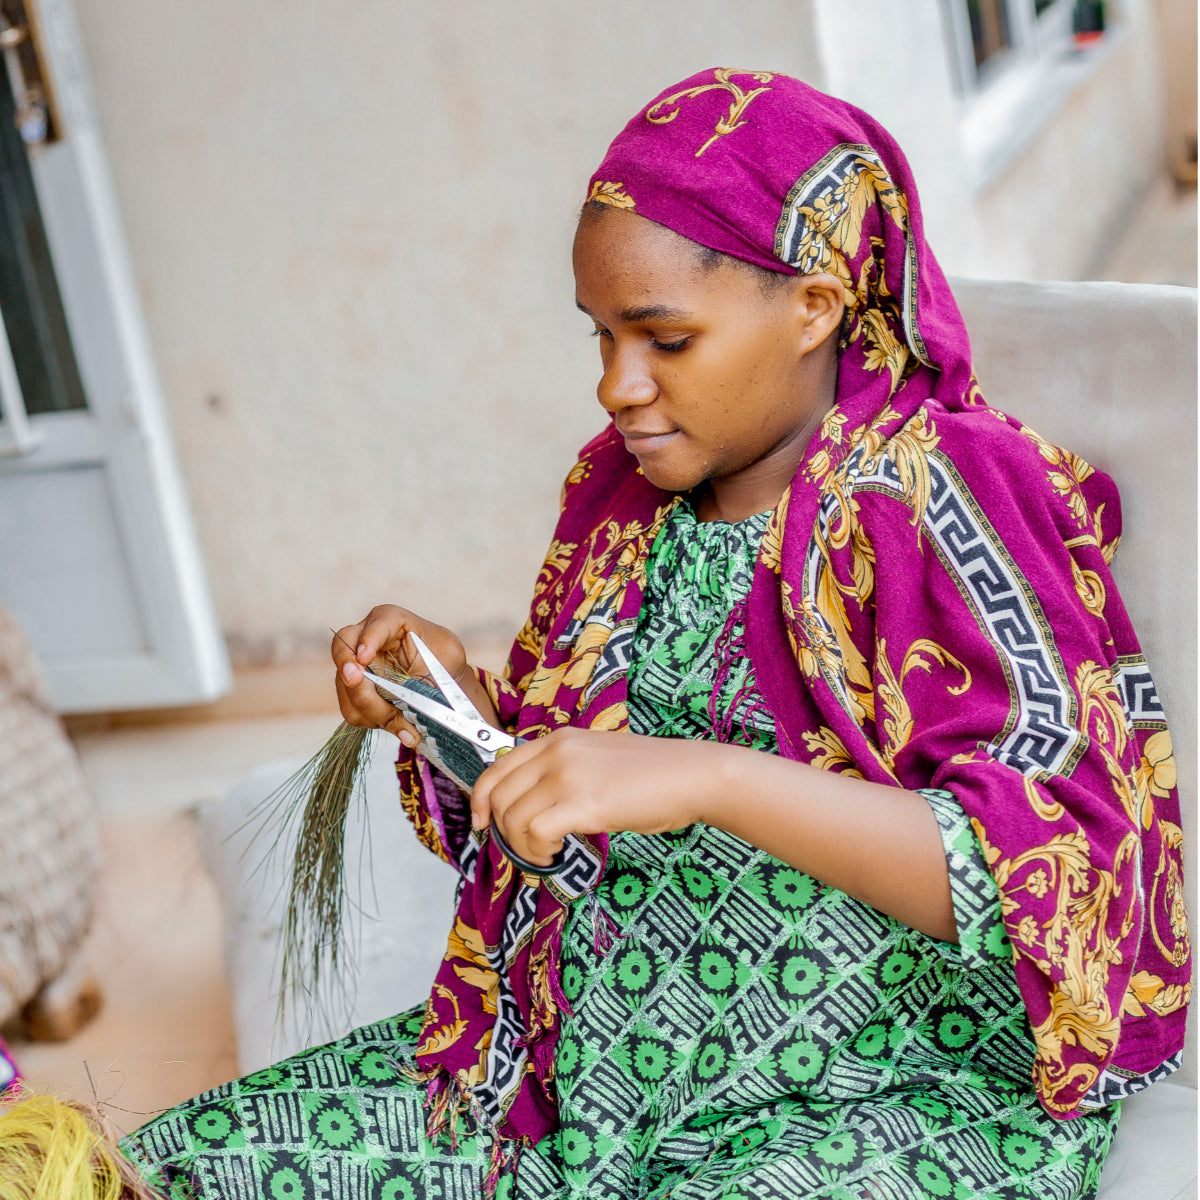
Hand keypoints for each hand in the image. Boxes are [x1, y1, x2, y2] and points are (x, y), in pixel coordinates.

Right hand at [332, 605, 471, 743]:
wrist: (440, 672)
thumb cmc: (442, 656)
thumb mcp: (447, 657)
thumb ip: (432, 675)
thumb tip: (417, 709)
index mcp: (391, 620)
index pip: (376, 624)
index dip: (368, 640)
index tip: (364, 658)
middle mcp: (365, 637)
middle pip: (346, 652)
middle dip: (350, 672)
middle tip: (357, 683)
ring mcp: (354, 663)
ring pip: (348, 689)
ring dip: (373, 710)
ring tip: (406, 727)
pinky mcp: (352, 689)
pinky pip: (353, 709)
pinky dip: (374, 721)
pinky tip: (397, 724)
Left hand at [470, 729, 728, 866]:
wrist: (691, 775)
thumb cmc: (650, 775)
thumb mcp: (596, 759)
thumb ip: (562, 771)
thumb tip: (531, 805)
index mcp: (557, 739)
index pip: (497, 767)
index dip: (481, 799)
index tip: (483, 824)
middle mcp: (556, 752)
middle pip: (498, 797)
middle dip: (503, 831)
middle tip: (527, 850)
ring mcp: (568, 775)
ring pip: (513, 819)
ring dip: (523, 847)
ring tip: (549, 854)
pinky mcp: (584, 802)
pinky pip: (536, 833)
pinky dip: (540, 852)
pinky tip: (561, 853)